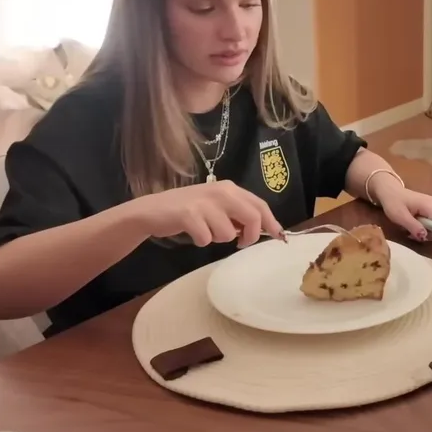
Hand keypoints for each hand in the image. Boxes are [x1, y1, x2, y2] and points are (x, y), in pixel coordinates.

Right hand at [127, 180, 282, 247]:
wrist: (153, 210)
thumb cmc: (189, 210)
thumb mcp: (217, 207)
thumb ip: (238, 214)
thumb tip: (264, 229)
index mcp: (230, 188)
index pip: (260, 205)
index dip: (272, 222)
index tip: (279, 236)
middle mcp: (221, 191)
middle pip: (252, 217)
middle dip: (250, 236)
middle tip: (240, 243)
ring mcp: (205, 202)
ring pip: (228, 233)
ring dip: (218, 238)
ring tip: (205, 231)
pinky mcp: (189, 215)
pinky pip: (206, 238)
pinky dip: (201, 241)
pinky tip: (193, 233)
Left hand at [370, 177, 431, 240]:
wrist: (390, 191)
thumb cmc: (394, 202)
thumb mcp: (400, 216)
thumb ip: (413, 226)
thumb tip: (424, 236)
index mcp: (431, 205)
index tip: (418, 236)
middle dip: (425, 233)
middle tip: (410, 234)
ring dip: (422, 231)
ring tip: (409, 228)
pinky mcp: (431, 208)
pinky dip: (422, 226)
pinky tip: (412, 224)